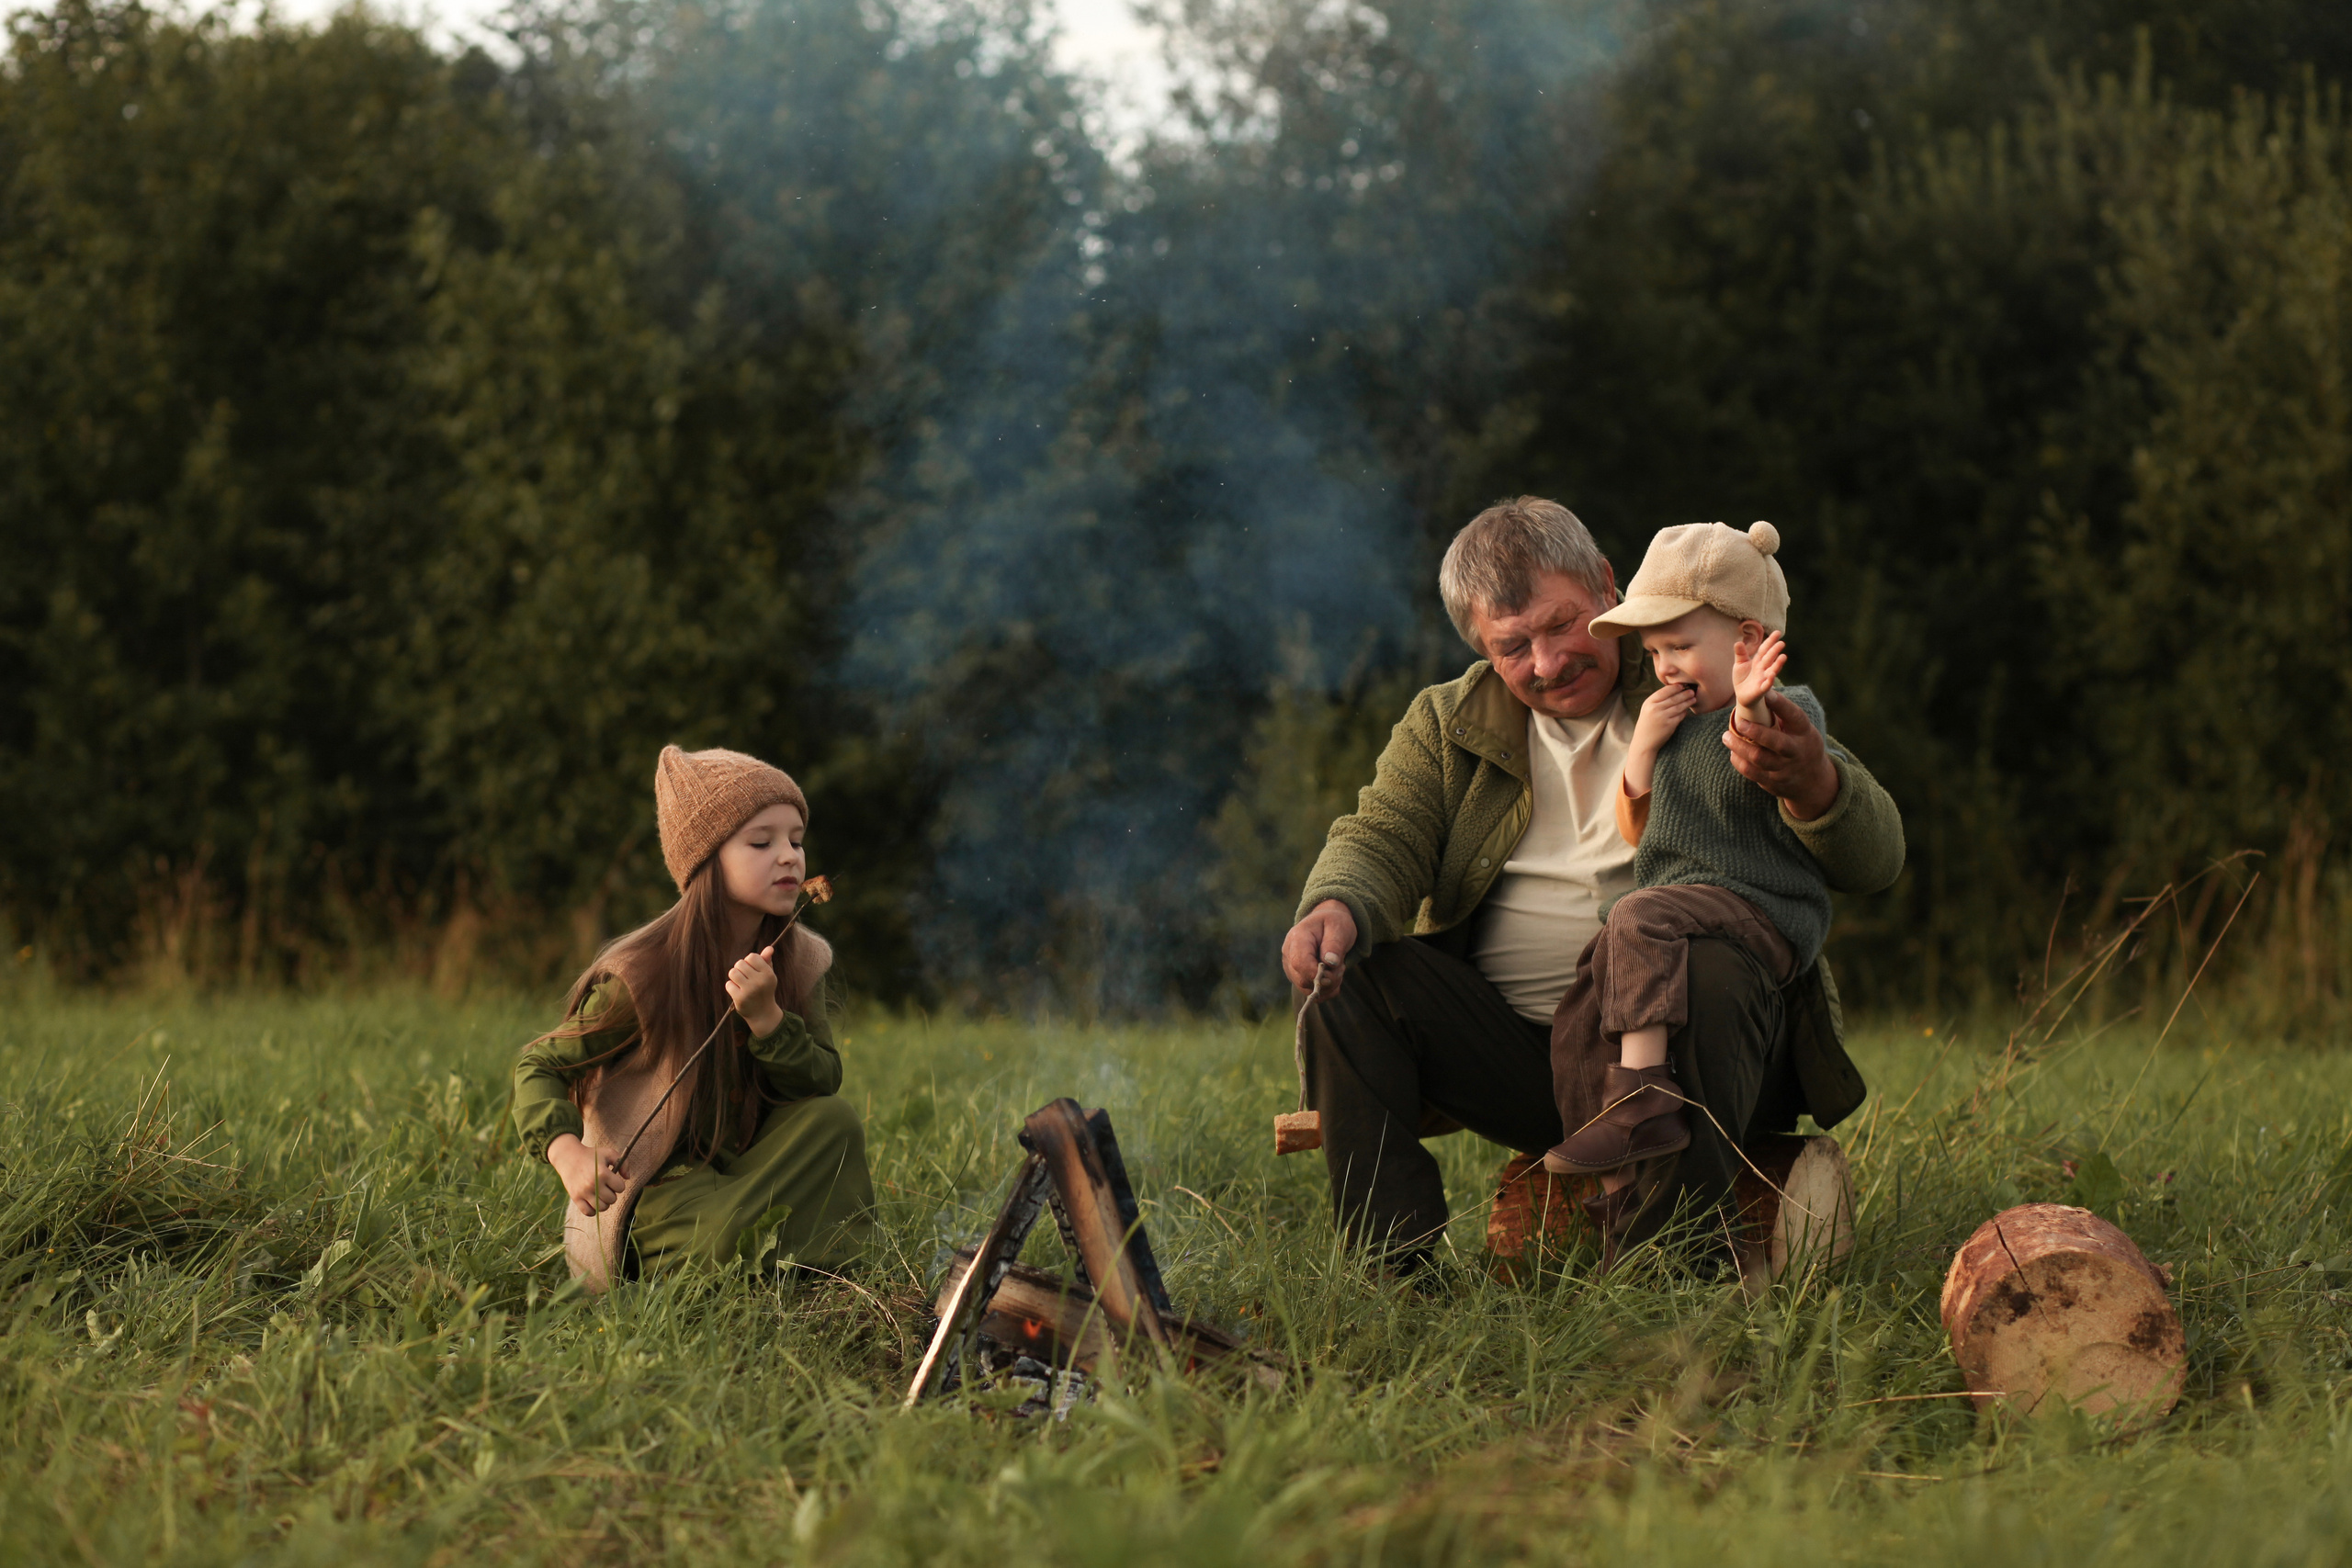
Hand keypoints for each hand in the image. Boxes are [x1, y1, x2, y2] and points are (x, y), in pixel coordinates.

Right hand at [549, 1133, 627, 1216]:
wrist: (569, 1157)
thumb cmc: (592, 1155)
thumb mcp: (609, 1153)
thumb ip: (624, 1163)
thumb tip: (628, 1177)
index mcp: (603, 1173)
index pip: (620, 1188)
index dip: (619, 1184)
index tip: (613, 1180)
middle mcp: (593, 1184)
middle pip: (612, 1199)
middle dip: (612, 1193)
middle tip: (606, 1187)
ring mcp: (584, 1192)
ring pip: (602, 1208)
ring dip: (604, 1203)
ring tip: (601, 1194)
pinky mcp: (575, 1198)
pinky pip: (588, 1212)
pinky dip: (593, 1210)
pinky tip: (593, 1201)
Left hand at [726, 944, 784, 1036]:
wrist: (763, 1014)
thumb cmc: (764, 990)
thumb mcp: (768, 976)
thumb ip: (767, 961)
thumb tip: (769, 948)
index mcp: (768, 974)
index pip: (752, 957)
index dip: (749, 962)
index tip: (751, 969)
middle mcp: (760, 981)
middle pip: (740, 963)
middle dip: (740, 969)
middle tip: (745, 978)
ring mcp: (750, 990)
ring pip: (733, 972)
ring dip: (734, 977)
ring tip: (740, 983)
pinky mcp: (740, 998)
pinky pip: (728, 985)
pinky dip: (731, 987)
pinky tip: (738, 992)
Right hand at [1282, 899, 1356, 997]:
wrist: (1327, 924)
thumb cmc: (1333, 923)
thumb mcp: (1338, 927)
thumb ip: (1334, 944)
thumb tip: (1329, 962)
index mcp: (1297, 938)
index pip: (1299, 962)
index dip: (1316, 973)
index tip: (1334, 971)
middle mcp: (1288, 954)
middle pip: (1302, 980)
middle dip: (1327, 980)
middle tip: (1341, 966)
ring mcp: (1291, 967)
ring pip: (1306, 989)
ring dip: (1328, 985)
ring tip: (1338, 968)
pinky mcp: (1297, 977)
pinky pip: (1310, 993)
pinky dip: (1326, 991)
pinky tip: (1334, 977)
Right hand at [1631, 680, 1696, 755]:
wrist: (1644, 742)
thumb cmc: (1647, 724)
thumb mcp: (1647, 709)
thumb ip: (1658, 701)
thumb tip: (1674, 690)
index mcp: (1649, 702)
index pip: (1664, 691)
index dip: (1674, 688)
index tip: (1682, 685)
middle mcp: (1655, 708)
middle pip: (1673, 698)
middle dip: (1684, 694)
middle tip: (1692, 691)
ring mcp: (1662, 717)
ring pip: (1678, 706)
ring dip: (1687, 702)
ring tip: (1693, 699)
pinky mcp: (1669, 725)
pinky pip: (1680, 716)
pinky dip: (1684, 712)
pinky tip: (1687, 710)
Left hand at [1724, 689, 1839, 819]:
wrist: (1812, 781)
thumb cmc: (1800, 744)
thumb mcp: (1801, 729)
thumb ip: (1784, 715)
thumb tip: (1759, 692)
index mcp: (1804, 733)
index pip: (1795, 716)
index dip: (1781, 704)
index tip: (1765, 692)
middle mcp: (1796, 751)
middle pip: (1776, 742)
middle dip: (1755, 732)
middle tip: (1738, 722)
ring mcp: (1784, 769)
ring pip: (1759, 759)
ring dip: (1739, 747)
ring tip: (1726, 737)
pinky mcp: (1772, 782)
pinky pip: (1752, 773)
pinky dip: (1739, 762)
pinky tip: (1733, 752)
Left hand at [1733, 629, 1785, 714]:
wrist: (1742, 695)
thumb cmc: (1743, 678)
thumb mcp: (1740, 664)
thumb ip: (1740, 654)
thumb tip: (1737, 642)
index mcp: (1758, 661)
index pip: (1765, 649)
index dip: (1770, 641)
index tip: (1778, 632)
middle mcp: (1763, 668)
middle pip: (1769, 658)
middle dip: (1775, 651)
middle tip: (1781, 643)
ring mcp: (1763, 678)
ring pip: (1772, 670)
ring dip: (1777, 664)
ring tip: (1783, 657)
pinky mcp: (1761, 689)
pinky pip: (1767, 685)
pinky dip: (1769, 680)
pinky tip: (1772, 675)